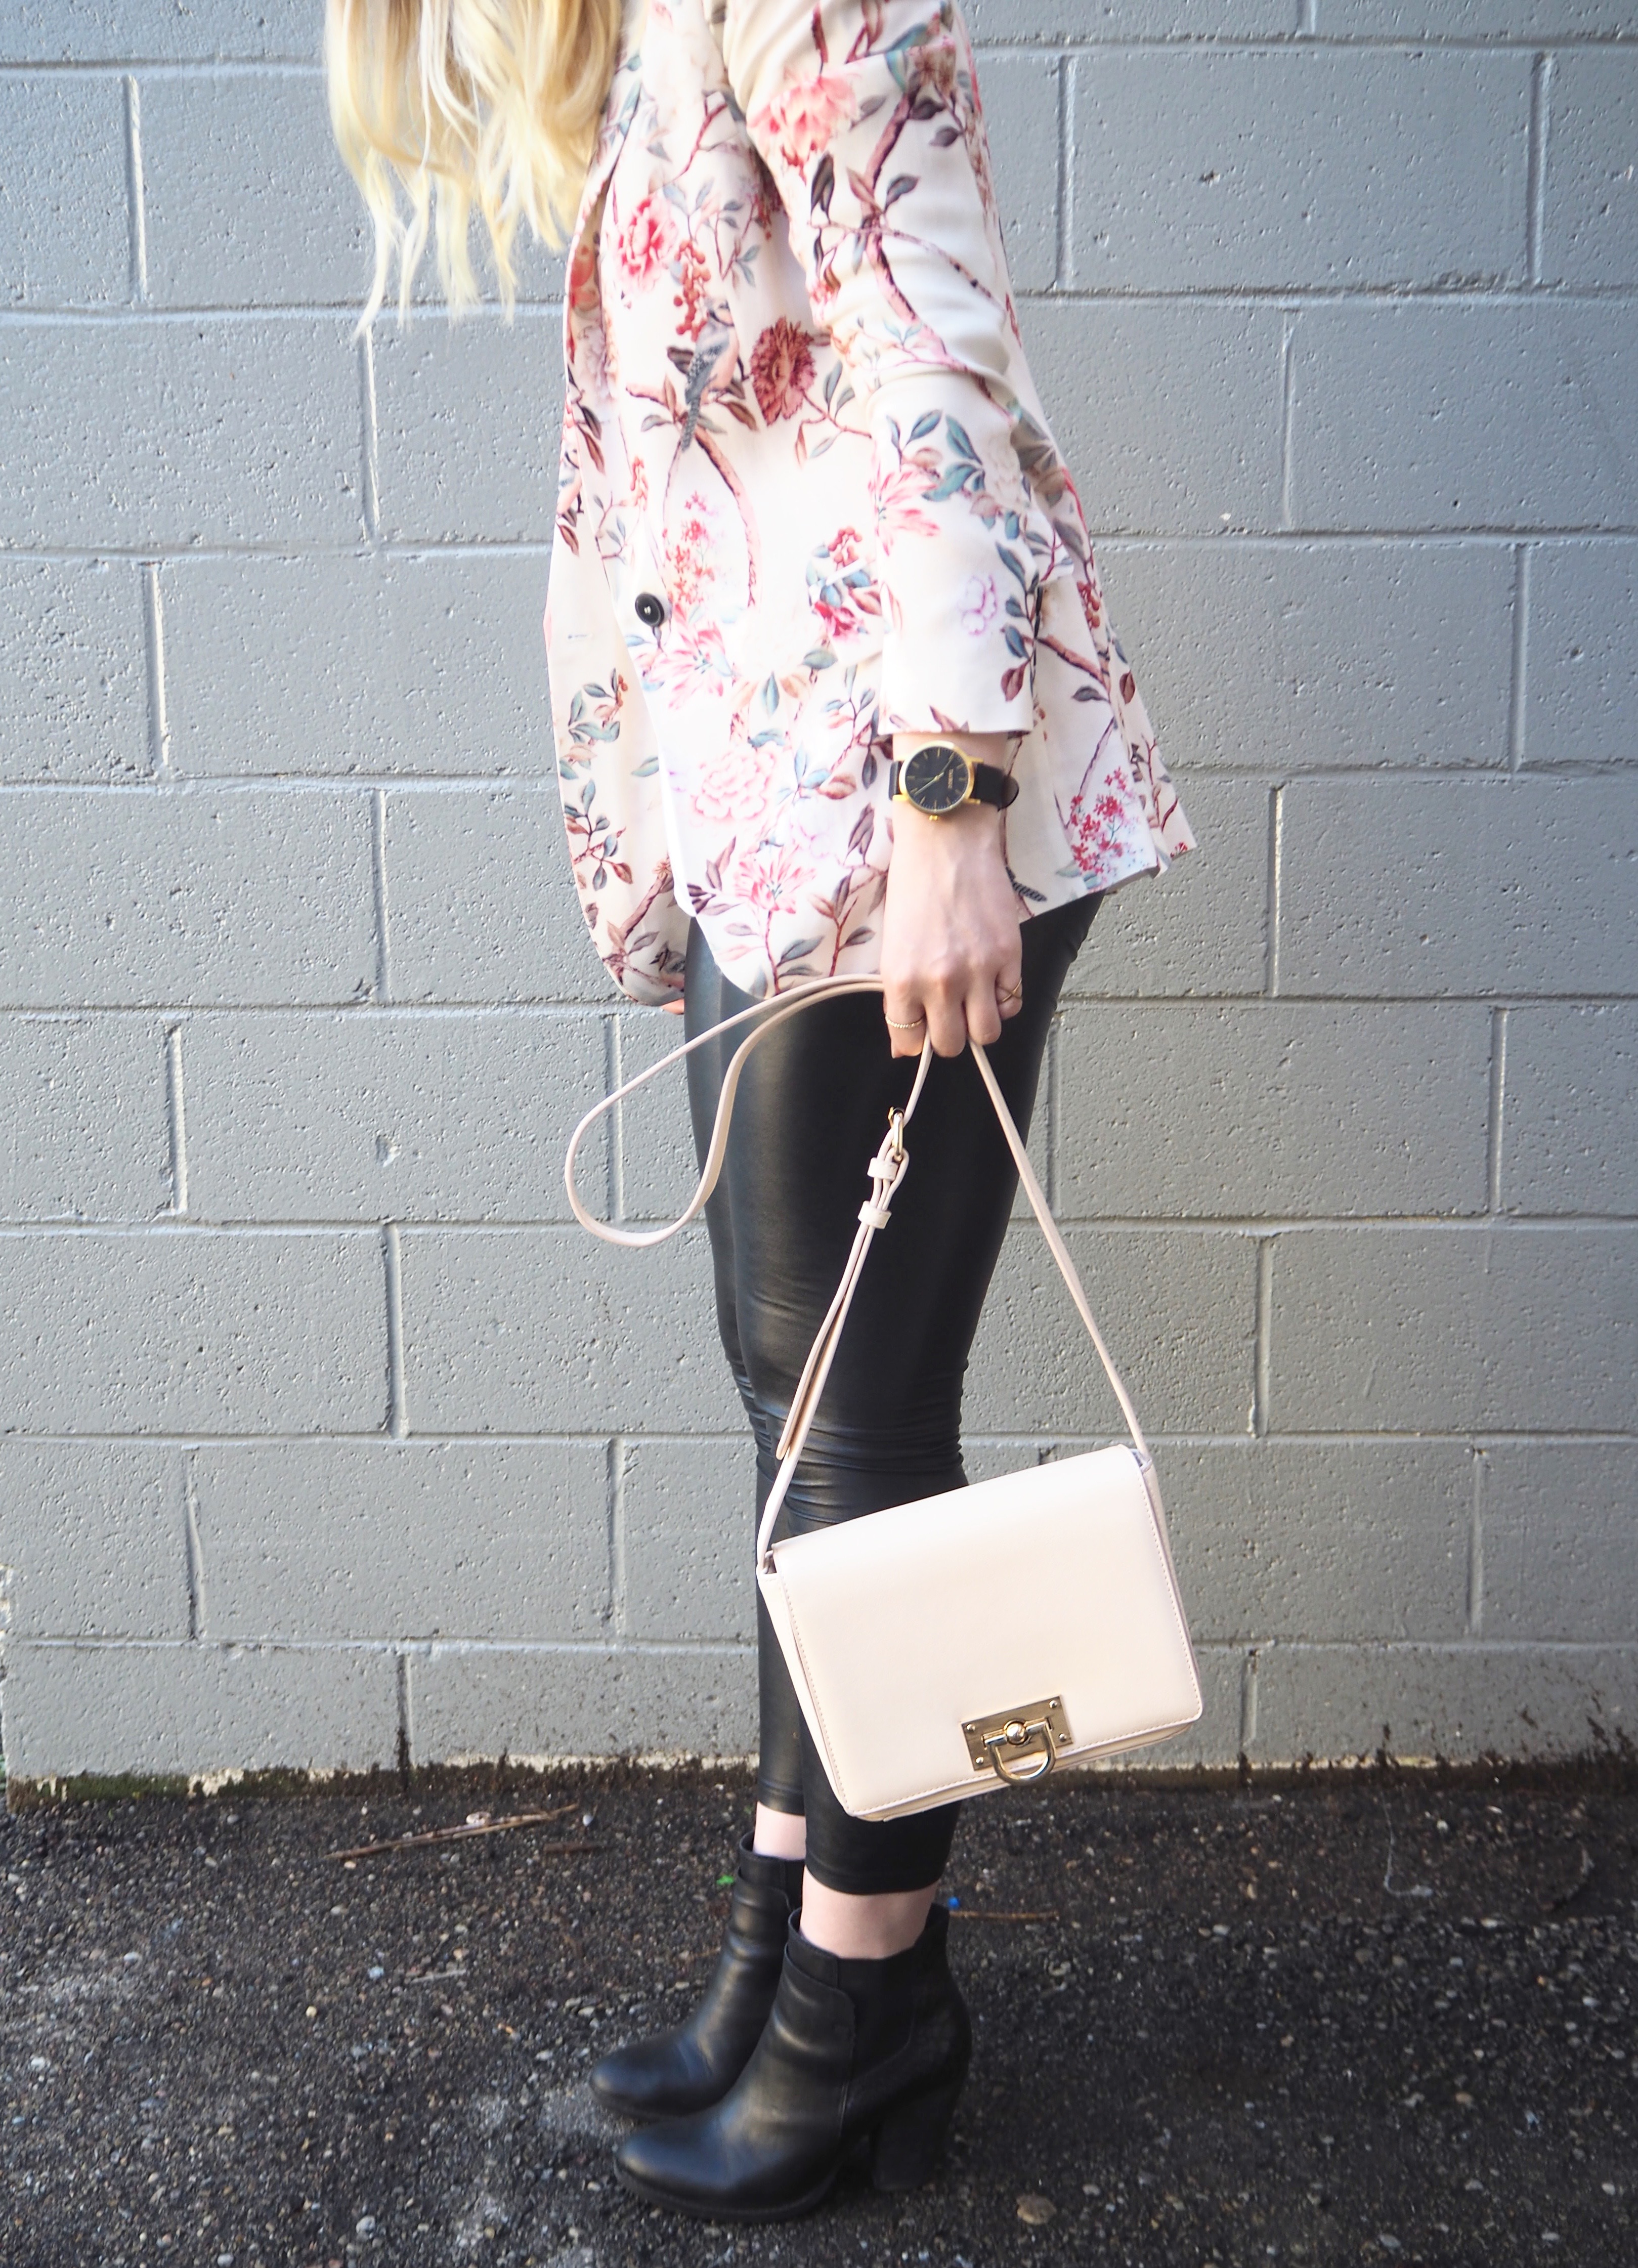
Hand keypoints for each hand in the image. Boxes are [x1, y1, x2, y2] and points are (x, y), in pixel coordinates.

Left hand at [880, 741, 1022, 1059]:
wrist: (946, 839)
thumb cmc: (913, 884)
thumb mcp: (892, 944)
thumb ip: (901, 992)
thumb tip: (906, 1037)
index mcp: (902, 981)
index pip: (908, 1042)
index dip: (915, 1039)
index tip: (921, 1028)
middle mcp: (940, 983)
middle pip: (950, 1045)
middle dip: (949, 1036)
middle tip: (950, 1016)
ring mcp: (978, 971)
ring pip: (987, 1033)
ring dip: (980, 1023)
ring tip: (975, 1002)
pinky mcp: (1009, 955)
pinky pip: (1013, 1001)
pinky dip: (1004, 999)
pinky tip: (994, 981)